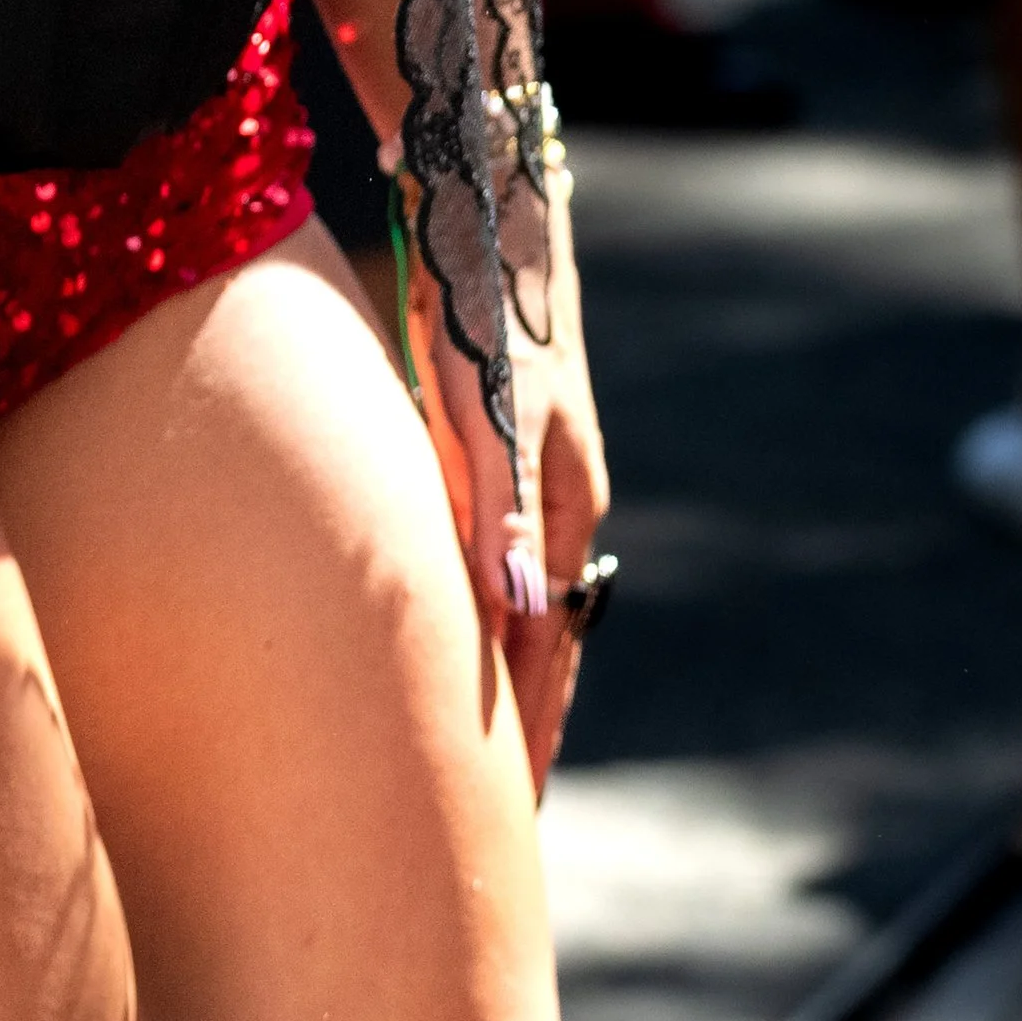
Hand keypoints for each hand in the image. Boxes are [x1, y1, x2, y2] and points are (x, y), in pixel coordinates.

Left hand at [417, 226, 608, 796]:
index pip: (552, 646)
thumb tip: (517, 614)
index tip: (508, 818)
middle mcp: (559, 497)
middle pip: (543, 634)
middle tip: (490, 819)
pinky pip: (491, 552)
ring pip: (517, 595)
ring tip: (470, 747)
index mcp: (569, 503)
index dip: (528, 733)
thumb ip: (501, 509)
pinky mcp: (491, 442)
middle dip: (521, 723)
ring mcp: (529, 470)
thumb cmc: (485, 307)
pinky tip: (451, 625)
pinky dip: (477, 608)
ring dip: (499, 670)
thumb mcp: (490, 411)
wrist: (485, 201)